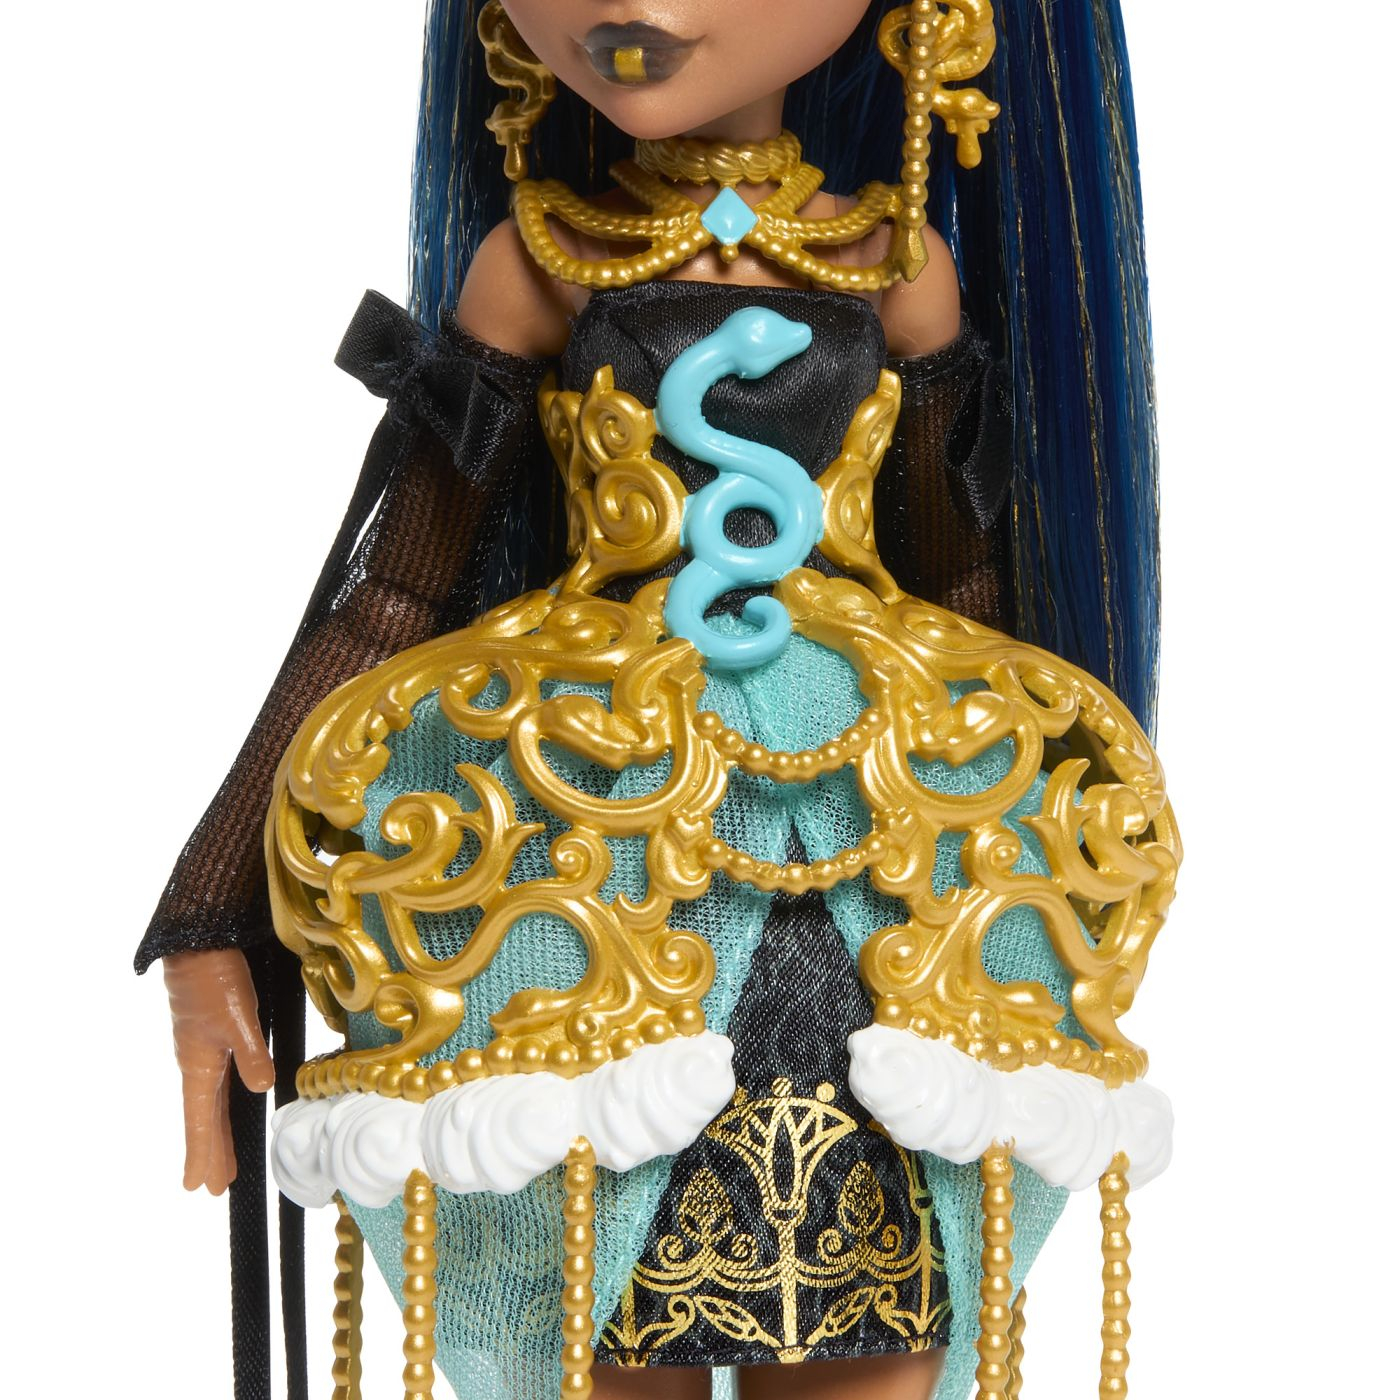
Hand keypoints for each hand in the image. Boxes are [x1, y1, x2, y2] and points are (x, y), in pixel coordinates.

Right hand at [164, 949, 275, 1194]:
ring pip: (210, 1101)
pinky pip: (215, 1082)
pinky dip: (220, 1103)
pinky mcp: (213, 1034)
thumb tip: (260, 1090)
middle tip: (214, 1187)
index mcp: (198, 1065)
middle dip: (210, 1151)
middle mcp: (198, 1063)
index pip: (200, 1121)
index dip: (203, 1153)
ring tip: (222, 1159)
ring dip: (215, 1130)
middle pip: (204, 1117)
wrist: (201, 942)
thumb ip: (250, 1054)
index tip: (200, 1187)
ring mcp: (204, 1049)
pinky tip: (226, 1104)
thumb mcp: (238, 1017)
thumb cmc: (215, 980)